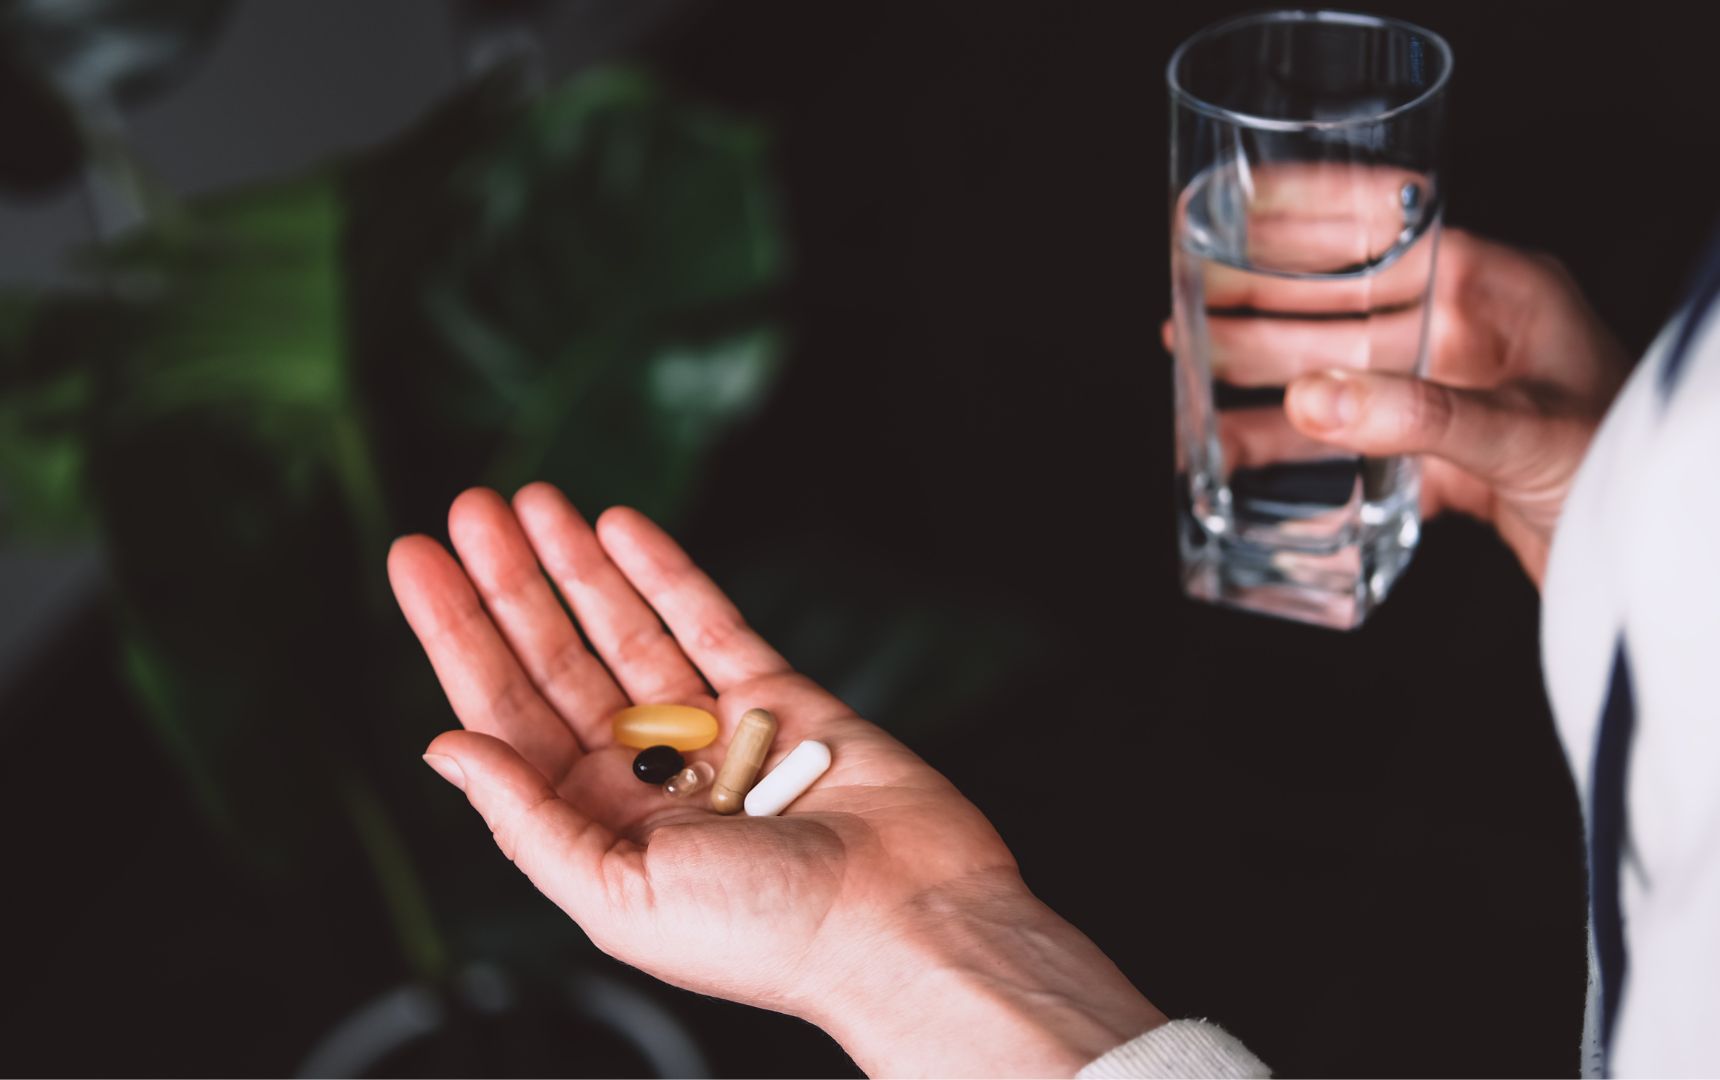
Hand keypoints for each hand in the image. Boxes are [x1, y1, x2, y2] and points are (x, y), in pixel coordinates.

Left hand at [388, 484, 1162, 1075]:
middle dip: (509, 584)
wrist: (904, 921)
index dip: (456, 636)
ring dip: (577, 565)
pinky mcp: (779, 699)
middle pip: (557, 660)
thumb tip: (446, 749)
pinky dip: (665, 573)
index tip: (417, 563)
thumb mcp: (616, 893)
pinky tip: (621, 529)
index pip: (506, 714)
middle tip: (467, 509)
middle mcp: (644, 777)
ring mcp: (711, 733)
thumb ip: (528, 821)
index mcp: (596, 827)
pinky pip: (709, 623)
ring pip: (626, 630)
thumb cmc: (765, 933)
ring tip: (532, 501)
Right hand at [1170, 167, 1629, 584]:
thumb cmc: (1623, 468)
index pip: (1392, 224)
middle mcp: (1470, 335)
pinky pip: (1353, 447)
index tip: (1240, 205)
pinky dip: (1297, 451)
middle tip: (1190, 302)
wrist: (1657, 564)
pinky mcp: (1443, 462)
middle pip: (1346, 304)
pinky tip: (1242, 450)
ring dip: (1266, 374)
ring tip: (1194, 370)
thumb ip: (1417, 415)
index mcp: (1499, 290)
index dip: (1312, 210)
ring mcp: (1453, 398)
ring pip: (1339, 376)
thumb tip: (1310, 396)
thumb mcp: (1524, 429)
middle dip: (1264, 302)